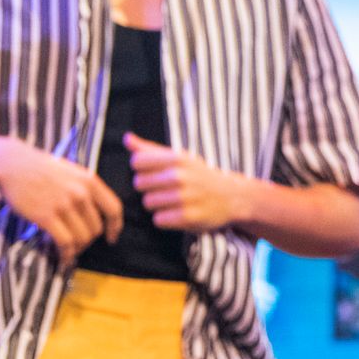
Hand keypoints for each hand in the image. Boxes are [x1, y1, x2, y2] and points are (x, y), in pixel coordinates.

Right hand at [0, 138, 121, 262]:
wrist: (12, 165)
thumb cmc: (41, 169)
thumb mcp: (72, 172)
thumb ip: (86, 189)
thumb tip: (97, 213)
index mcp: (90, 181)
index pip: (114, 209)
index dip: (115, 227)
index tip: (111, 239)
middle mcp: (81, 193)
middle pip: (96, 228)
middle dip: (88, 241)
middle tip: (77, 245)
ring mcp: (64, 205)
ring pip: (82, 238)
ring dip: (76, 249)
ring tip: (68, 251)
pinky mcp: (46, 216)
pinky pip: (65, 242)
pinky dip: (66, 255)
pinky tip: (63, 259)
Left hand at [125, 135, 252, 232]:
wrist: (232, 197)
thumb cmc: (199, 176)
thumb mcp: (180, 158)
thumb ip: (150, 149)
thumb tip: (126, 138)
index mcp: (177, 158)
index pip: (137, 162)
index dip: (143, 169)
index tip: (157, 172)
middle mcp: (180, 176)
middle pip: (139, 184)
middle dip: (150, 188)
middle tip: (167, 189)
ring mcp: (184, 197)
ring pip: (148, 203)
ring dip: (158, 205)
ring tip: (174, 201)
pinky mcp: (187, 217)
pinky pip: (158, 220)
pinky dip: (166, 219)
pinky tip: (179, 213)